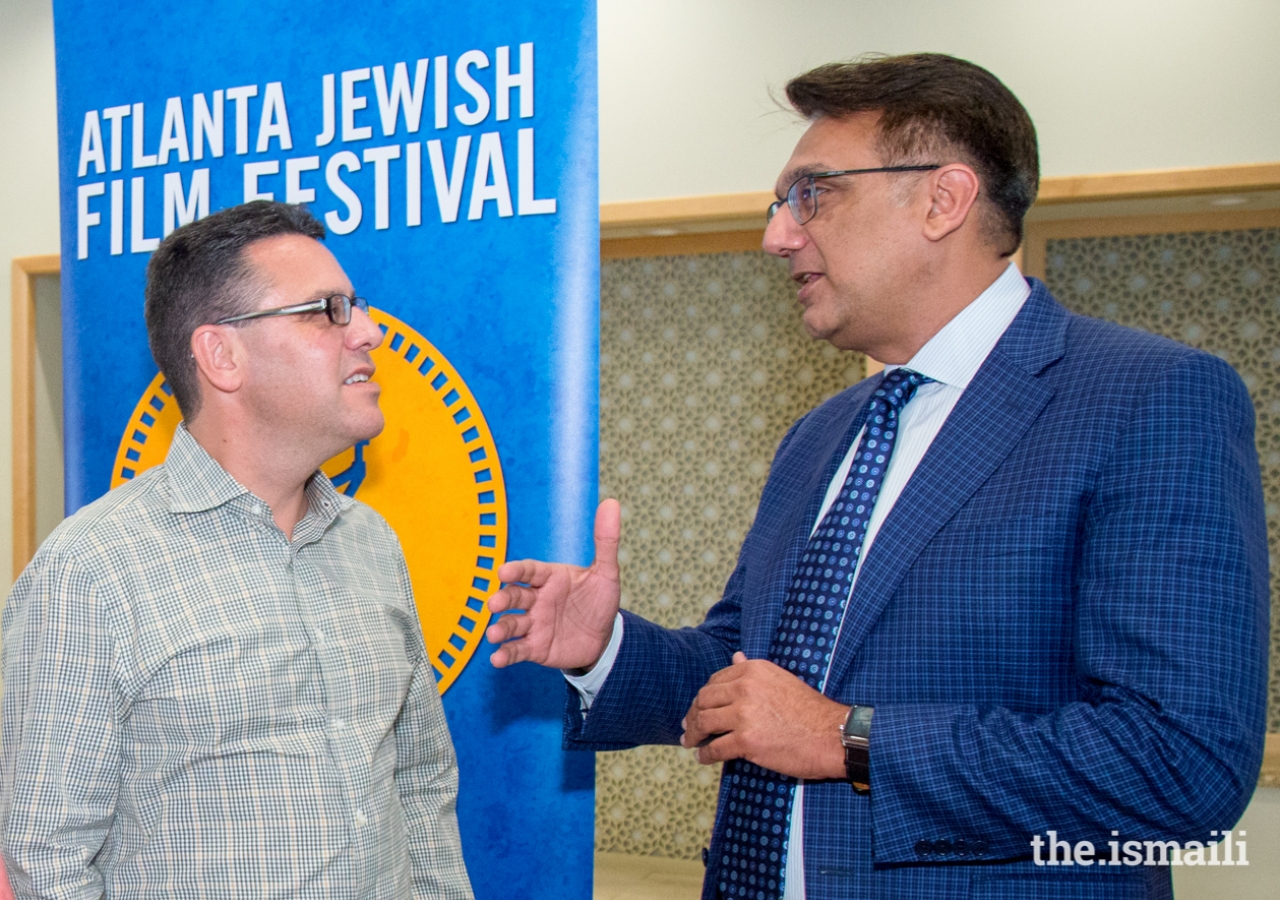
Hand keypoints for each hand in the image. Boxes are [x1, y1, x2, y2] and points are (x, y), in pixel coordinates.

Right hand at [486, 499, 621, 669]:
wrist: (604, 636)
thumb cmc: (599, 600)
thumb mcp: (606, 572)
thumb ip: (605, 540)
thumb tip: (612, 504)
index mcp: (550, 577)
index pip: (530, 571)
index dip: (516, 571)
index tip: (504, 572)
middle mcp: (537, 599)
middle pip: (514, 596)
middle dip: (502, 599)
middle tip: (494, 603)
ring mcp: (534, 623)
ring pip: (512, 624)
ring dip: (500, 629)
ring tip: (493, 635)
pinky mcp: (535, 647)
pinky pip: (518, 649)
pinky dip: (506, 654)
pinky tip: (498, 658)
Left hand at [680, 652, 848, 779]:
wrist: (831, 735)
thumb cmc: (809, 711)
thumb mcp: (780, 680)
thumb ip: (753, 671)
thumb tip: (735, 657)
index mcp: (753, 670)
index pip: (715, 681)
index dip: (703, 697)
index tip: (698, 707)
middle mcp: (745, 687)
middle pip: (704, 700)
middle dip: (693, 715)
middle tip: (688, 728)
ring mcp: (744, 714)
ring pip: (705, 723)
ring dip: (694, 736)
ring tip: (692, 743)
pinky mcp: (746, 740)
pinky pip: (715, 748)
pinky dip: (705, 755)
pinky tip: (703, 758)